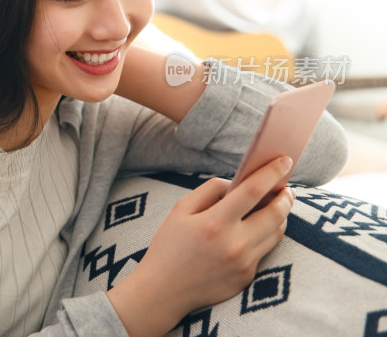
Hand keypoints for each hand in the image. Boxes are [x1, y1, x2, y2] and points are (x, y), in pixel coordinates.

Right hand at [106, 156, 295, 336]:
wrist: (163, 291)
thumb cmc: (169, 246)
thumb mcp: (179, 210)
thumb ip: (208, 191)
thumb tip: (235, 182)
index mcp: (214, 223)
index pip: (252, 191)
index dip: (271, 173)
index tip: (285, 160)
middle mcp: (233, 244)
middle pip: (274, 214)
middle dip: (285, 197)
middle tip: (287, 188)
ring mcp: (243, 264)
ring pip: (276, 233)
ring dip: (280, 216)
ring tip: (276, 205)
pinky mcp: (247, 277)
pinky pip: (264, 250)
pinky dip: (265, 236)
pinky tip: (258, 229)